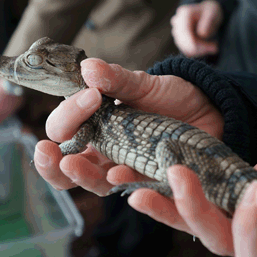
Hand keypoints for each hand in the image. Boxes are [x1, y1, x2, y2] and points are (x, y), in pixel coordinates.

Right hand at [34, 57, 223, 194]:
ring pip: (95, 183)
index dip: (68, 116)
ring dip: (81, 176)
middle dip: (51, 162)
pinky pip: (134, 189)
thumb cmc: (171, 98)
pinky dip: (124, 183)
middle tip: (46, 150)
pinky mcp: (152, 181)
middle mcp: (105, 151)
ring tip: (72, 165)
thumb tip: (88, 67)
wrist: (210, 110)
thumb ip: (117, 79)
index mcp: (96, 125)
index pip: (64, 128)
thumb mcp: (144, 84)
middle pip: (67, 167)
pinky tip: (119, 174)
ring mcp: (127, 168)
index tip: (91, 97)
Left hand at [127, 136, 256, 256]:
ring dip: (169, 207)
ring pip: (201, 223)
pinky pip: (202, 199)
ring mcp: (245, 223)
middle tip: (178, 174)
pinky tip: (144, 181)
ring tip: (135, 188)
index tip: (256, 193)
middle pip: (218, 239)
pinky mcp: (233, 200)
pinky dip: (174, 193)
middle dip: (192, 212)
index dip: (248, 230)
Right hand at [171, 0, 223, 57]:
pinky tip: (208, 47)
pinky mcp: (179, 40)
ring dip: (201, 50)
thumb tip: (202, 34)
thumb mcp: (213, 13)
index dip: (192, 43)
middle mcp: (177, 22)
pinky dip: (198, 51)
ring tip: (214, 46)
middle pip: (184, 42)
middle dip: (200, 47)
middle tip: (215, 48)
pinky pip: (187, 51)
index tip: (204, 49)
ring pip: (186, 48)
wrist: (208, 14)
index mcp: (184, 13)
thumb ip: (208, 22)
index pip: (184, 31)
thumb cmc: (211, 12)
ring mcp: (177, 32)